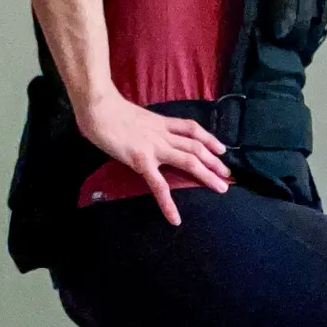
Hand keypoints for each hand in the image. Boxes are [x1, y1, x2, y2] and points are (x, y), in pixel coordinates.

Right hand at [78, 92, 231, 224]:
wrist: (99, 108)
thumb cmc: (109, 110)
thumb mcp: (134, 117)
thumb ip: (144, 127)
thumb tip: (143, 135)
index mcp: (160, 123)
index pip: (191, 129)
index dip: (209, 138)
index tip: (221, 148)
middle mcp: (162, 134)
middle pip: (196, 146)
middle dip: (214, 161)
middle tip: (228, 174)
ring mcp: (154, 147)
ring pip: (188, 161)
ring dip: (207, 174)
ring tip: (221, 188)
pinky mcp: (142, 160)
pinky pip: (159, 185)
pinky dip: (168, 203)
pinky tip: (174, 218)